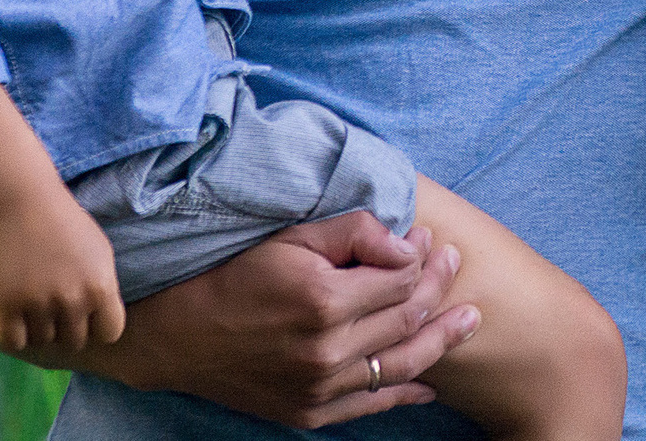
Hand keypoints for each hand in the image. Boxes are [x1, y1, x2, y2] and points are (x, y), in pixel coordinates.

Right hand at [0, 191, 125, 353]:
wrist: (22, 200)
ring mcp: (39, 303)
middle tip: (54, 303)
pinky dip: (15, 335)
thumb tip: (102, 326)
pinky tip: (15, 316)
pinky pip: (14, 342)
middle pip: (75, 341)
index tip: (88, 314)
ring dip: (39, 327)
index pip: (110, 333)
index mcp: (101, 285)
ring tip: (34, 299)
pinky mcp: (6, 305)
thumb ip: (104, 289)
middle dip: (66, 326)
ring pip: (43, 340)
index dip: (98, 326)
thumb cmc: (64, 223)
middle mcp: (73, 299)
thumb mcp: (99, 252)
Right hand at [0, 212, 476, 426]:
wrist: (176, 337)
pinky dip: (409, 391)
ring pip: (401, 362)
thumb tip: (405, 241)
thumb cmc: (232, 276)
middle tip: (457, 267)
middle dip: (439, 289)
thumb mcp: (287, 237)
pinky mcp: (310, 412)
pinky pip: (374, 403)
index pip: (400, 278)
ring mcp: (320, 387)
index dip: (425, 258)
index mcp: (323, 298)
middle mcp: (327, 348)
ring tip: (469, 318)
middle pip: (406, 318)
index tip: (437, 240)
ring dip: (441, 339)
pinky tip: (432, 380)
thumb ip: (351, 232)